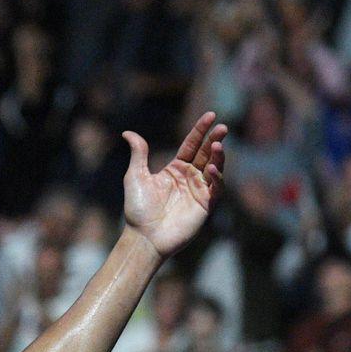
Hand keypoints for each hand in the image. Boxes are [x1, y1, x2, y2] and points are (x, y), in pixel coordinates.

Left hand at [122, 113, 226, 257]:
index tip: (210, 115)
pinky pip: (215, 189)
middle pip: (206, 154)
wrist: (143, 236)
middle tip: (222, 127)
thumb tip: (127, 132)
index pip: (192, 144)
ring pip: (214, 169)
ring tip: (217, 145)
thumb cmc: (137, 209)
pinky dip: (217, 179)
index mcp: (175, 169)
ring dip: (218, 157)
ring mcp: (198, 191)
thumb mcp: (135, 176)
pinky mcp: (205, 206)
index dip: (201, 130)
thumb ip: (138, 153)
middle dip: (215, 140)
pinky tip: (213, 169)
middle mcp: (189, 178)